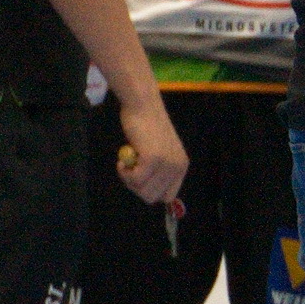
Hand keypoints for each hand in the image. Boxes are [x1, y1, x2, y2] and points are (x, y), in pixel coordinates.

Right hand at [113, 95, 188, 209]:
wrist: (143, 106)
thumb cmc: (146, 127)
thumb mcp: (159, 152)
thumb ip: (159, 171)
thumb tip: (149, 194)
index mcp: (181, 167)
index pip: (167, 196)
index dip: (149, 191)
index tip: (138, 178)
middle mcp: (178, 167)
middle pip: (152, 197)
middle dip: (135, 187)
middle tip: (129, 169)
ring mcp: (167, 163)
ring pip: (143, 191)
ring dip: (128, 180)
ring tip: (127, 163)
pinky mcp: (153, 159)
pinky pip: (134, 180)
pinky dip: (123, 173)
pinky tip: (122, 161)